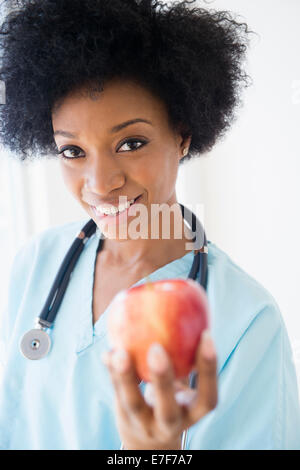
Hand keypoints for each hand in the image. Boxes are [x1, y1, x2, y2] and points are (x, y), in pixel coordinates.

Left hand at [101, 329, 217, 449]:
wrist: (148, 442)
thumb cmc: (171, 400)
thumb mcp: (182, 388)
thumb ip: (183, 359)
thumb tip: (184, 308)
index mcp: (192, 413)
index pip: (208, 397)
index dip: (209, 368)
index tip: (207, 334)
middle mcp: (170, 424)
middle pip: (168, 409)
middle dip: (162, 379)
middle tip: (156, 348)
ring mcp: (144, 425)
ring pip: (134, 405)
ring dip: (125, 377)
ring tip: (120, 352)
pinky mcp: (124, 419)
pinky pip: (116, 394)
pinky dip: (111, 372)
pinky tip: (108, 353)